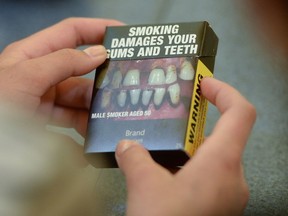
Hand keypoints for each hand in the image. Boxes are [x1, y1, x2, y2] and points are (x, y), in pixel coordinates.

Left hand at [0, 17, 121, 134]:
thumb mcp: (25, 77)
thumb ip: (63, 62)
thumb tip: (98, 53)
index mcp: (34, 56)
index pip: (72, 33)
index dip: (98, 29)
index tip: (122, 35)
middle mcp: (42, 76)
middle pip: (80, 72)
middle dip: (100, 82)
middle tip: (122, 91)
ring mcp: (45, 100)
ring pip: (79, 101)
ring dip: (93, 112)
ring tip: (106, 121)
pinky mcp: (46, 122)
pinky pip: (71, 126)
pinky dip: (82, 135)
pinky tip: (90, 141)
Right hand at [115, 77, 255, 215]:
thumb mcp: (144, 188)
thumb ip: (135, 158)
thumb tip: (127, 145)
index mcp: (222, 165)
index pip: (240, 112)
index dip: (224, 91)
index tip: (204, 83)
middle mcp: (233, 177)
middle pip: (224, 134)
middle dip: (195, 124)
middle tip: (171, 117)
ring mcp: (228, 194)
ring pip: (213, 157)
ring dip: (188, 149)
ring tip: (161, 147)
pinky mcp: (219, 205)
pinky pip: (209, 176)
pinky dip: (189, 167)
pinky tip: (164, 174)